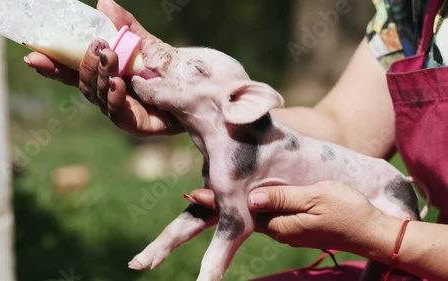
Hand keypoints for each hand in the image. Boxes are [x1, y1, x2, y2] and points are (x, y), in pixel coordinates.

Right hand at [24, 0, 183, 135]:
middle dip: (83, 65)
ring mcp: (120, 110)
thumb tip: (104, 1)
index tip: (33, 56)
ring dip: (101, 77)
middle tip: (96, 47)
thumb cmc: (169, 70)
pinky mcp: (135, 124)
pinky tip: (117, 84)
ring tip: (109, 58)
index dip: (52, 65)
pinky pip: (119, 114)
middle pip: (83, 83)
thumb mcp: (147, 45)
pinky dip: (115, 98)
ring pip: (99, 96)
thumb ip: (127, 28)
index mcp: (105, 73)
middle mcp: (108, 92)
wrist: (196, 93)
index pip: (72, 70)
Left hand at [188, 182, 381, 251]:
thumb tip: (250, 198)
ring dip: (236, 203)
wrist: (372, 231)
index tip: (193, 194)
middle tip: (195, 191)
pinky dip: (255, 204)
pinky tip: (250, 195)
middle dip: (220, 205)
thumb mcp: (316, 198)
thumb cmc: (348, 211)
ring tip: (216, 188)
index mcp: (280, 223)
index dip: (216, 203)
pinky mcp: (296, 224)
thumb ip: (283, 198)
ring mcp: (287, 228)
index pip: (240, 213)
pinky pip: (270, 213)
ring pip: (255, 214)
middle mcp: (279, 229)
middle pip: (242, 215)